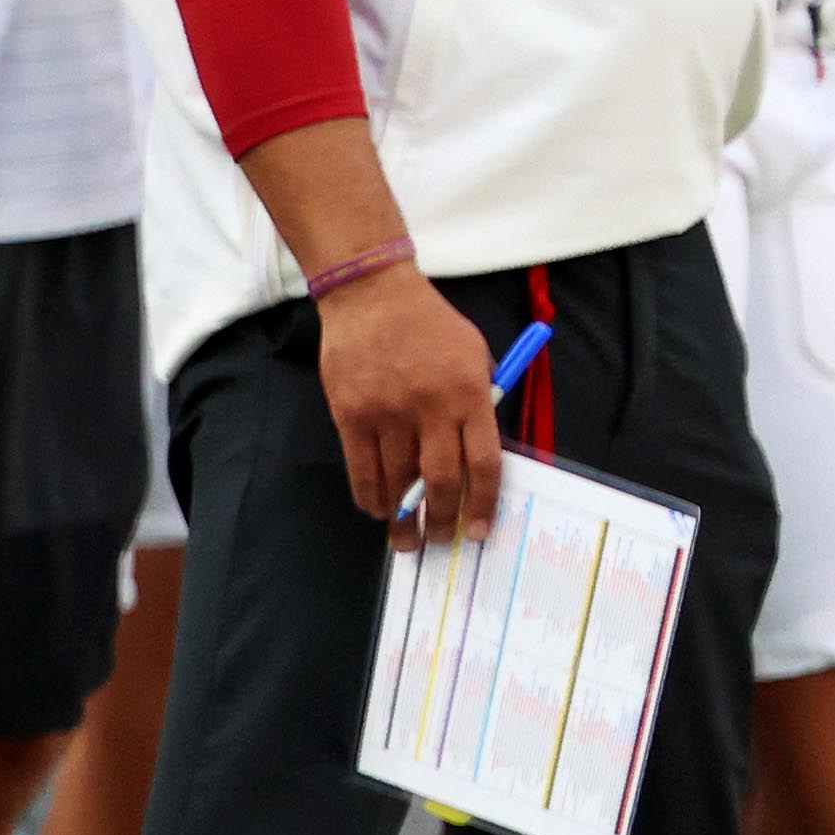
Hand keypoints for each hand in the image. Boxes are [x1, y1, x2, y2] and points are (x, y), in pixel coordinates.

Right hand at [315, 259, 498, 547]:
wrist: (371, 294)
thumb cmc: (430, 324)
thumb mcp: (474, 353)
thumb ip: (481, 401)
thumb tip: (479, 455)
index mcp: (469, 393)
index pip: (482, 463)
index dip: (482, 503)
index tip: (478, 529)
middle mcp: (430, 407)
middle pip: (440, 481)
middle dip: (442, 519)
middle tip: (441, 539)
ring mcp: (387, 412)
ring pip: (398, 481)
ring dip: (404, 518)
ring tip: (408, 539)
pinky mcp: (351, 414)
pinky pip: (362, 468)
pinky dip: (371, 496)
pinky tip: (379, 510)